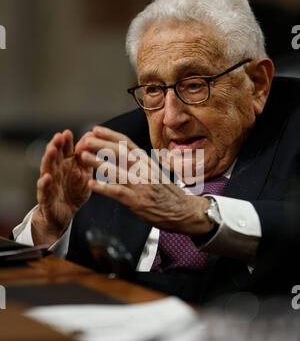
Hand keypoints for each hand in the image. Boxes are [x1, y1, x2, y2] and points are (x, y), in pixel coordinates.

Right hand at [32, 130, 92, 244]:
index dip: (65, 142)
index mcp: (65, 165)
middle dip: (56, 146)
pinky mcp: (46, 199)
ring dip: (49, 159)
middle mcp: (55, 172)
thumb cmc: (74, 192)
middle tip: (59, 136)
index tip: (68, 133)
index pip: (64, 150)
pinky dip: (44, 184)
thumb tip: (91, 138)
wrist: (64, 214)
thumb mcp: (84, 175)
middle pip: (54, 156)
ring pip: (47, 169)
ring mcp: (49, 184)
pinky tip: (46, 177)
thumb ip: (86, 159)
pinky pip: (44, 191)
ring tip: (51, 150)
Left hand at [77, 126, 212, 235]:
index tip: (95, 129)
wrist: (184, 211)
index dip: (110, 135)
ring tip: (83, 157)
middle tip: (85, 140)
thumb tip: (119, 156)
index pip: (126, 143)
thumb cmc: (166, 193)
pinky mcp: (138, 200)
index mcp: (146, 161)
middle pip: (120, 152)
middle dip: (101, 144)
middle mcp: (144, 169)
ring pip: (118, 170)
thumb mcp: (154, 172)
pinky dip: (104, 188)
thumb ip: (138, 164)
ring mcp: (141, 184)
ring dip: (98, 163)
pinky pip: (119, 192)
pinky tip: (92, 184)